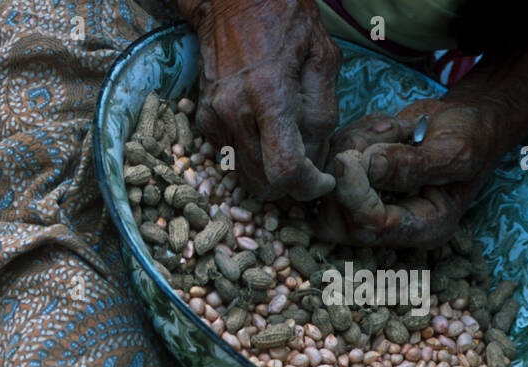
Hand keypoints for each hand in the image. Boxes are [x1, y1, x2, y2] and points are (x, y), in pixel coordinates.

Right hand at [178, 0, 340, 200]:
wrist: (233, 1)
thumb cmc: (286, 20)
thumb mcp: (323, 58)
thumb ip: (323, 112)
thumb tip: (317, 155)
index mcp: (269, 95)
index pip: (286, 169)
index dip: (309, 187)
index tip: (323, 180)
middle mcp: (235, 112)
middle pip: (262, 182)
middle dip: (290, 186)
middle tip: (310, 165)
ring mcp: (215, 118)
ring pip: (244, 174)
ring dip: (269, 173)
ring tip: (289, 146)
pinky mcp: (204, 119)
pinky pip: (231, 155)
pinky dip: (251, 155)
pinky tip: (265, 131)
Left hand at [314, 97, 510, 247]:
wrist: (469, 119)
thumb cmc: (472, 136)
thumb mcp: (454, 150)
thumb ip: (412, 165)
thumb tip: (370, 166)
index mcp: (423, 228)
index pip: (370, 227)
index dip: (352, 195)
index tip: (350, 158)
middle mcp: (391, 226)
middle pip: (336, 220)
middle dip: (345, 174)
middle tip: (380, 136)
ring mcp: (369, 206)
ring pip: (328, 189)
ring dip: (351, 148)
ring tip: (393, 127)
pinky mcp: (355, 184)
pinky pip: (329, 167)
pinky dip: (349, 139)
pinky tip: (383, 128)